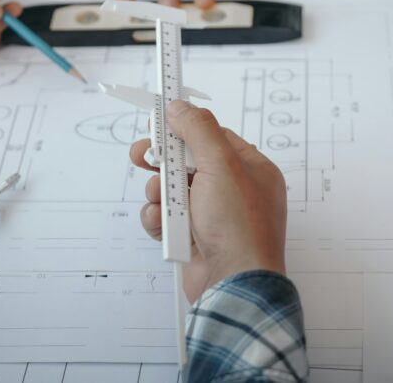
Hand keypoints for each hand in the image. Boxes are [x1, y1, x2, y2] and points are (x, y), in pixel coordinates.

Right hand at [129, 100, 286, 302]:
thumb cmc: (240, 227)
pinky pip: (167, 218)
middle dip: (163, 159)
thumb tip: (181, 107)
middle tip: (141, 154)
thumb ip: (199, 131)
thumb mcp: (221, 165)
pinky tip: (160, 220)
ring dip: (159, 190)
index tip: (160, 119)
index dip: (185, 128)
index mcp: (250, 170)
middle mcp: (233, 191)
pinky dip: (159, 217)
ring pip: (173, 190)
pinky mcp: (194, 238)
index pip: (213, 137)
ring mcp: (213, 216)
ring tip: (158, 196)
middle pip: (189, 162)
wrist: (234, 285)